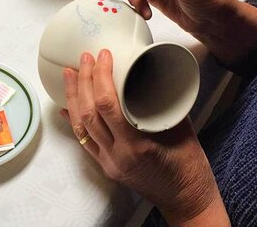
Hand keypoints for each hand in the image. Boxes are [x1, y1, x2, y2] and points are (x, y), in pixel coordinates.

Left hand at [61, 50, 228, 225]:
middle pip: (89, 113)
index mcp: (137, 145)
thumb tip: (149, 73)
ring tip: (70, 74)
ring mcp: (109, 162)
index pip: (108, 105)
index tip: (103, 56)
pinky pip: (84, 141)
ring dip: (74, 97)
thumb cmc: (189, 166)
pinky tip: (67, 107)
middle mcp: (117, 155)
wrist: (186, 199)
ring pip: (81, 126)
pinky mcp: (107, 166)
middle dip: (83, 82)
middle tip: (84, 59)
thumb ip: (162, 103)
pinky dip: (75, 121)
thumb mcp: (181, 128)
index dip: (101, 76)